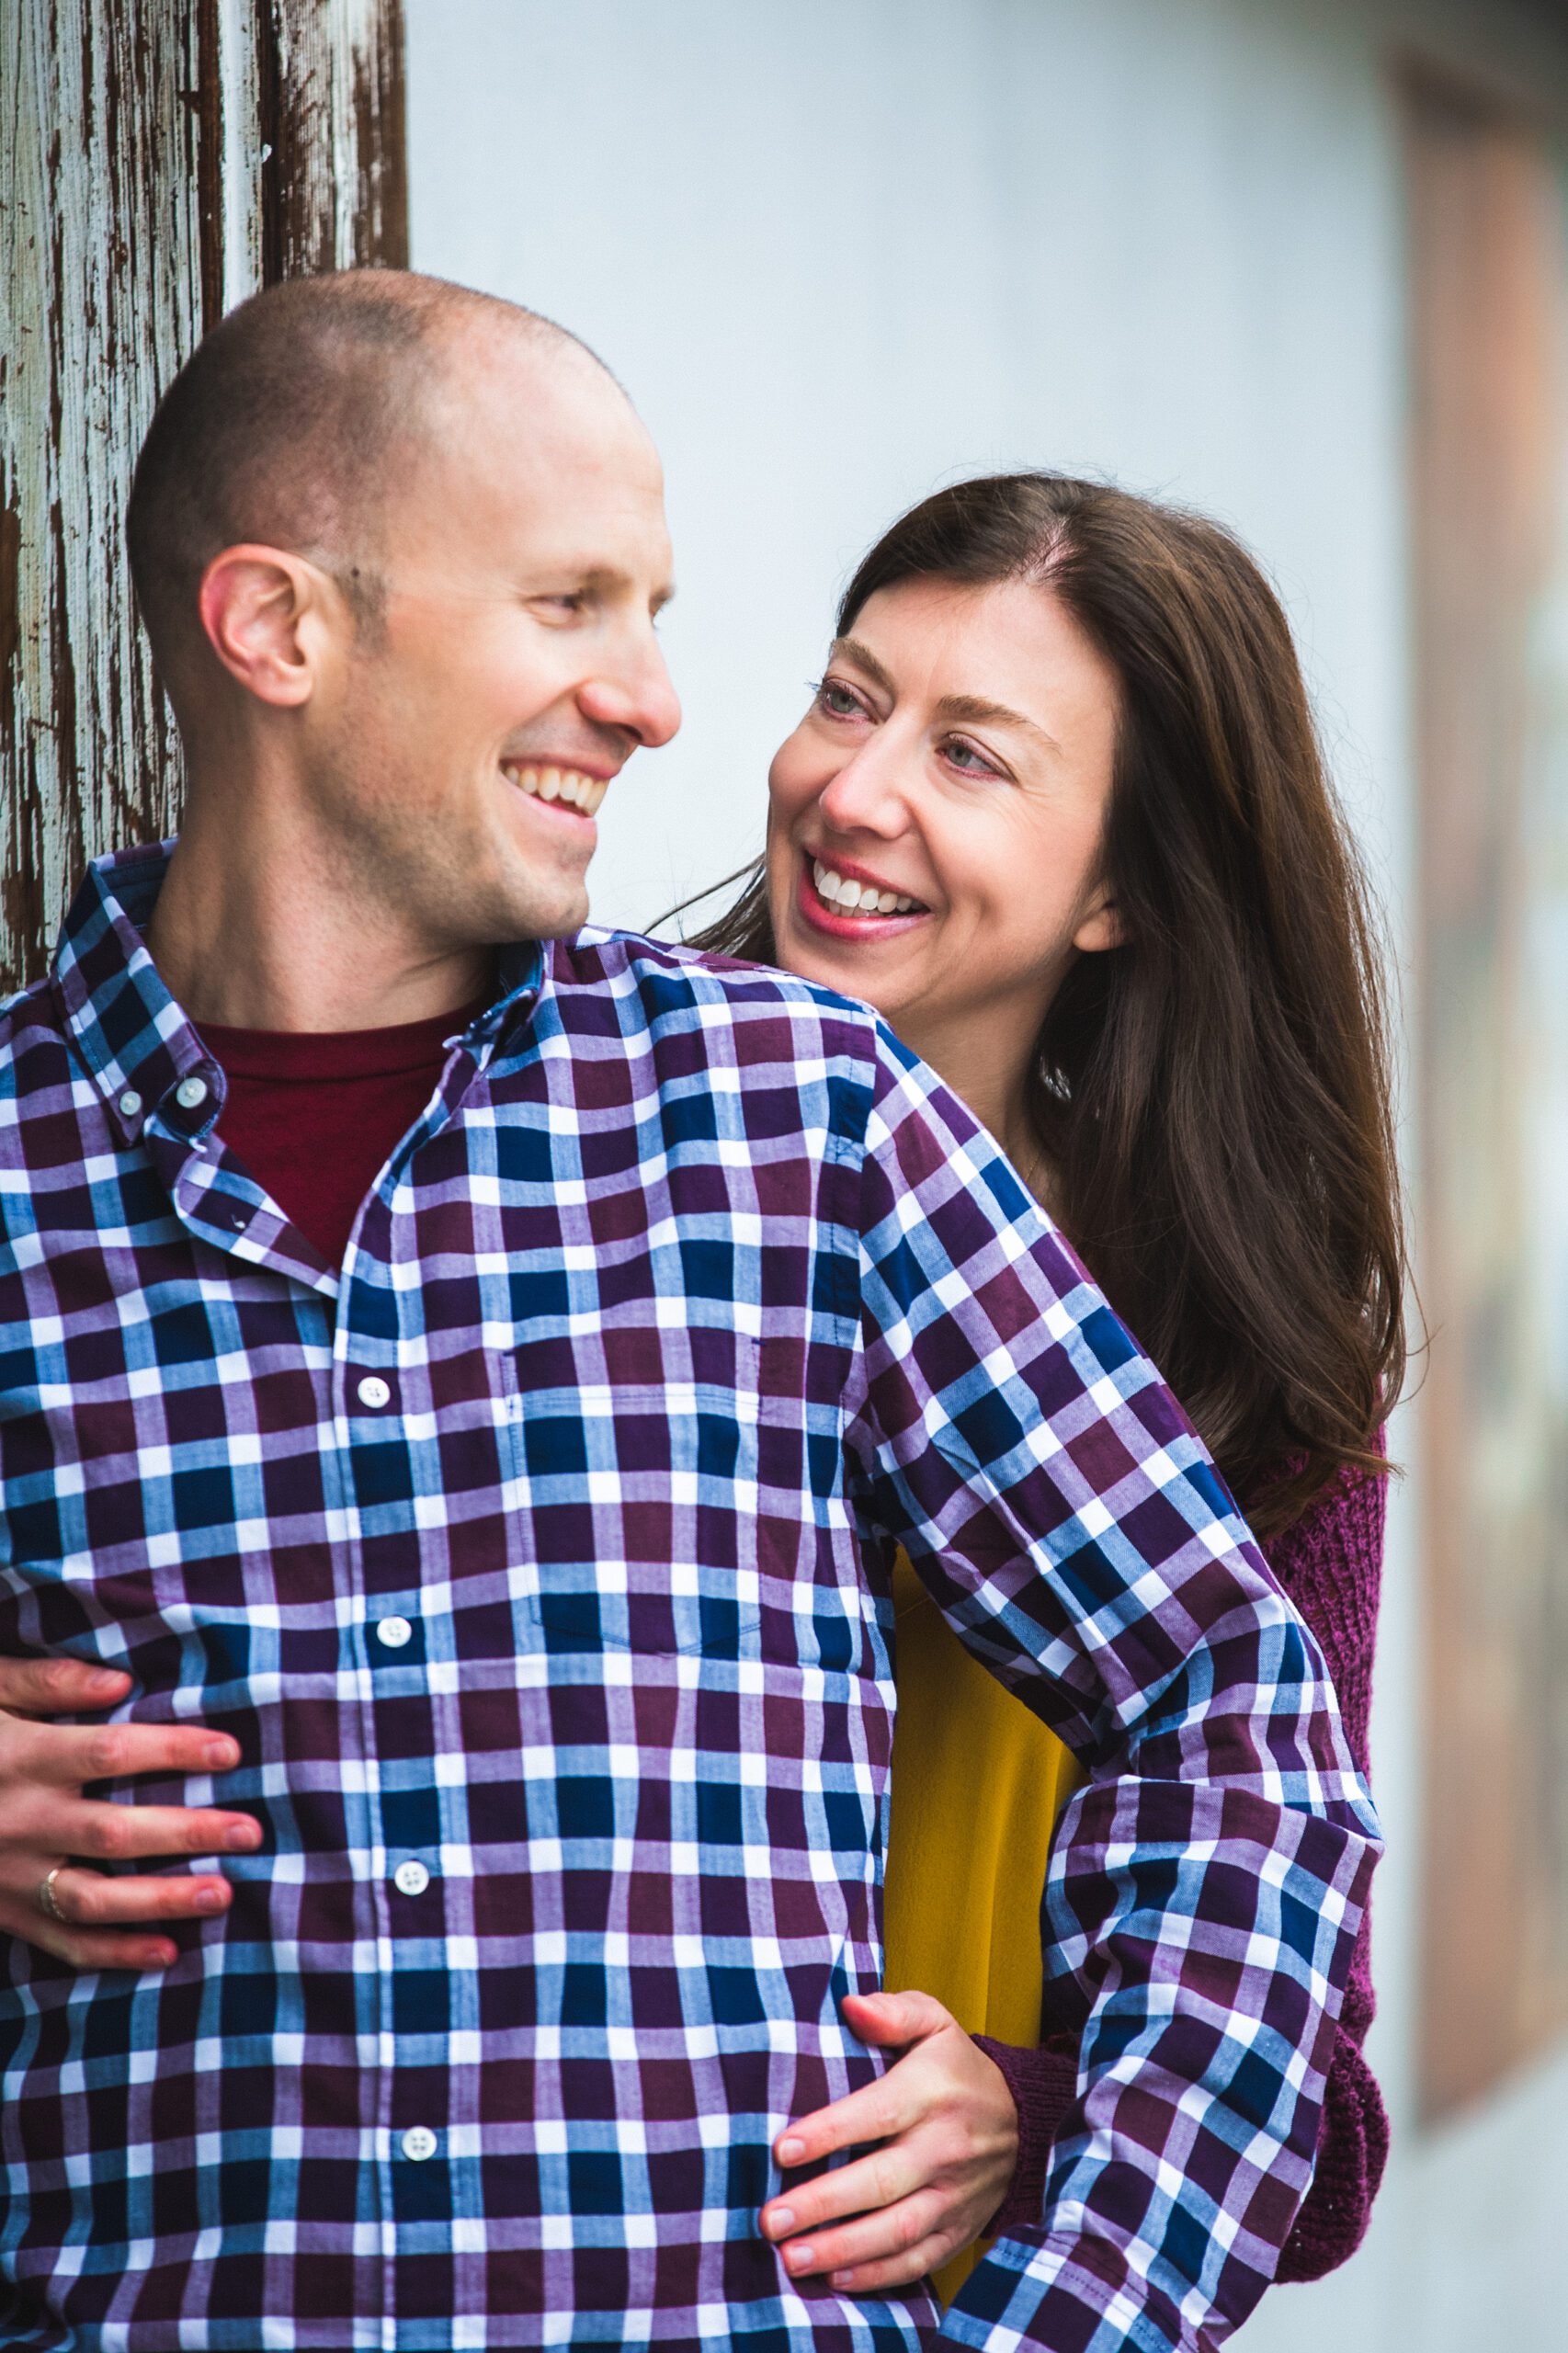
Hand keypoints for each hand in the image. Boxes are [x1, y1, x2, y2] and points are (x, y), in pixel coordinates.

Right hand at [0, 1655, 261, 1969]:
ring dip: (161, 1901)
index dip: (172, 1753)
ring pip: (92, 1899)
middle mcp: (18, 1820)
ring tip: (223, 1895)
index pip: (109, 1753)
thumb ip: (46, 1681)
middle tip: (251, 1832)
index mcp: (20, 1756)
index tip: (231, 1752)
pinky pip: (58, 1943)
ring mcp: (7, 1875)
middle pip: (114, 1832)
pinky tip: (167, 1953)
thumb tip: (119, 1683)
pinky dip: (112, 1955)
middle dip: (186, 1834)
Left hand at [759, 1989, 1018, 2293]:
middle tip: (770, 2220)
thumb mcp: (935, 2024)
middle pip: (881, 2182)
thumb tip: (851, 2005)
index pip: (877, 2114)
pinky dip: (877, 2275)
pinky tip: (834, 2279)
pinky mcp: (958, 2230)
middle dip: (823, 2204)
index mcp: (932, 2094)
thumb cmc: (956, 2067)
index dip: (830, 2132)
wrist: (1023, 2120)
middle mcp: (944, 2148)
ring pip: (897, 2231)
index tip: (782, 2149)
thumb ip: (894, 2013)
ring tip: (790, 2258)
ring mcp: (954, 2195)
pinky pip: (918, 2260)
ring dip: (842, 2250)